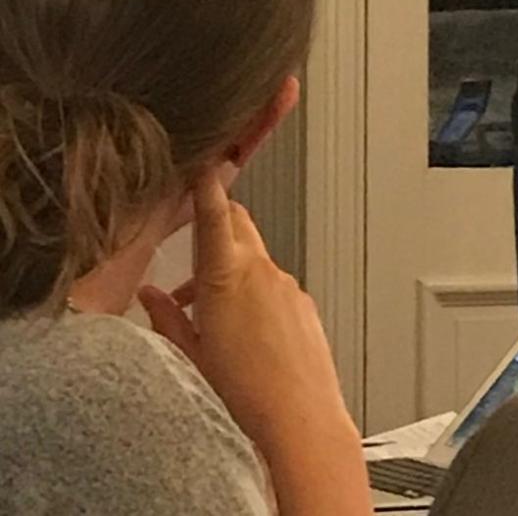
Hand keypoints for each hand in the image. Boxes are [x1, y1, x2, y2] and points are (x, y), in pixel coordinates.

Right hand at [139, 169, 368, 513]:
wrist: (301, 421)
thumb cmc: (244, 395)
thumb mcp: (189, 356)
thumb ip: (166, 319)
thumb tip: (150, 295)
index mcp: (226, 275)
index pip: (215, 212)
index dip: (207, 181)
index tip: (202, 159)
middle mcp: (261, 270)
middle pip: (238, 223)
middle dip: (217, 222)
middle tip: (191, 240)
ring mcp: (287, 285)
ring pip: (255, 258)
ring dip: (232, 269)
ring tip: (208, 312)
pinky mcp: (304, 304)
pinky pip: (275, 285)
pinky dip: (256, 294)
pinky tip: (245, 332)